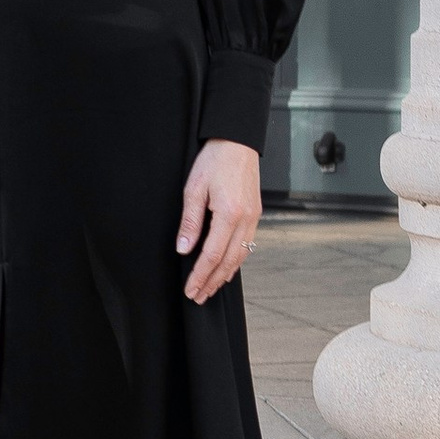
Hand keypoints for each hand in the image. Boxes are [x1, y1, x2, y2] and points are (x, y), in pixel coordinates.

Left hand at [177, 141, 262, 303]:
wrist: (237, 142)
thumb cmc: (214, 160)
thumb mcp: (193, 189)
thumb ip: (190, 222)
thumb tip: (183, 249)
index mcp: (229, 213)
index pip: (212, 255)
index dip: (200, 275)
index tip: (190, 289)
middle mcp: (245, 219)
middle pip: (228, 261)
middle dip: (212, 282)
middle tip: (198, 296)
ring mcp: (253, 218)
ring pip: (240, 256)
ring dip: (224, 275)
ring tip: (210, 288)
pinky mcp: (255, 214)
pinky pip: (247, 245)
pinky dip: (235, 260)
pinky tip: (226, 267)